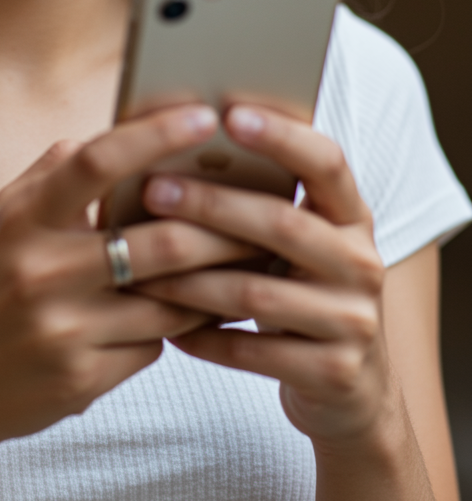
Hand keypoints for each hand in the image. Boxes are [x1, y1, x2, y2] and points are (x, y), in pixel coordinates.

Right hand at [0, 104, 258, 468]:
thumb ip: (51, 175)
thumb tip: (111, 136)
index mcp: (21, 219)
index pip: (94, 163)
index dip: (153, 136)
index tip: (203, 117)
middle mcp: (42, 272)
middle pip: (159, 241)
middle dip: (222, 226)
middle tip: (265, 208)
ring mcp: (63, 330)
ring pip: (170, 301)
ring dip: (215, 281)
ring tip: (250, 259)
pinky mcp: (81, 380)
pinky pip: (152, 346)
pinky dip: (173, 326)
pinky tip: (190, 313)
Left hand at [138, 104, 391, 448]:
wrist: (348, 386)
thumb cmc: (297, 289)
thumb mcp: (295, 241)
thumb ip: (260, 199)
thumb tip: (176, 141)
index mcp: (353, 215)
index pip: (326, 161)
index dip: (281, 135)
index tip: (228, 113)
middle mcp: (362, 262)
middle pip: (282, 224)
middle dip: (211, 206)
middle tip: (152, 190)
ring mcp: (354, 321)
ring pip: (256, 294)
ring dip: (189, 280)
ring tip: (137, 266)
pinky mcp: (334, 373)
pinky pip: (251, 351)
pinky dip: (202, 337)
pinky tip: (164, 324)